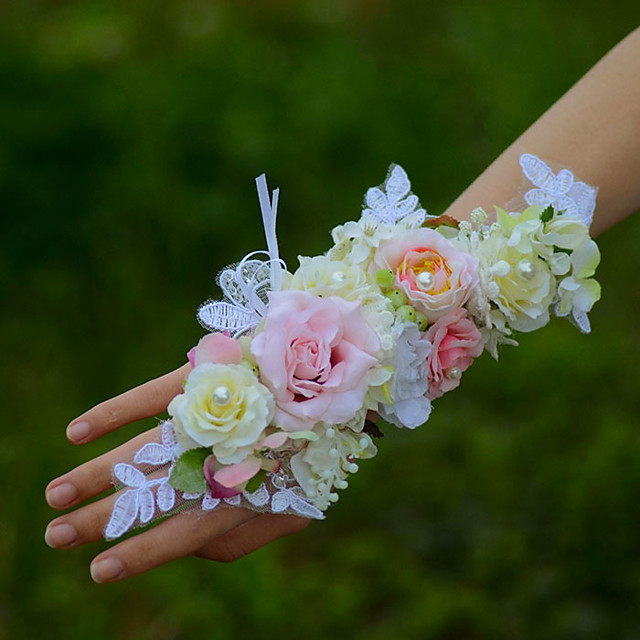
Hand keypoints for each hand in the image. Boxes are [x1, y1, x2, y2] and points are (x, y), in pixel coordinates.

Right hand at [44, 364, 308, 582]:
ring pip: (147, 448)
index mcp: (255, 491)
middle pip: (158, 492)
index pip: (190, 531)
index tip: (98, 571)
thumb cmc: (317, 447)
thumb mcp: (300, 506)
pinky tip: (77, 432)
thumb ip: (247, 535)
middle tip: (55, 535)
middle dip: (103, 517)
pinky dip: (115, 412)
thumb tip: (194, 551)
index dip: (144, 552)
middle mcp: (232, 452)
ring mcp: (218, 410)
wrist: (341, 375)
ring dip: (96, 473)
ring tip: (54, 496)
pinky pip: (155, 393)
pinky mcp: (210, 372)